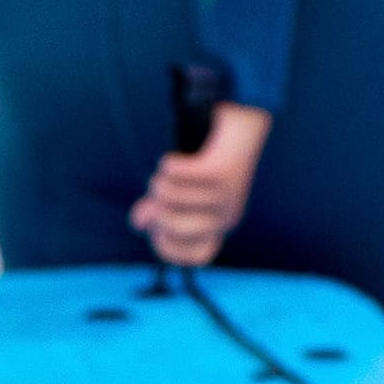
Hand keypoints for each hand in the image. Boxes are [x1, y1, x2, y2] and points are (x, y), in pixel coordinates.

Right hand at [141, 102, 273, 269]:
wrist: (244, 127)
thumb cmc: (208, 162)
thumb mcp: (183, 192)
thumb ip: (160, 210)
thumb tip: (138, 223)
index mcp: (221, 227)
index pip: (195, 256)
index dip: (166, 244)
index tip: (157, 227)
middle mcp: (227, 217)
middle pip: (171, 226)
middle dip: (155, 203)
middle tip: (161, 187)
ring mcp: (226, 196)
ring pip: (168, 194)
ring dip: (161, 177)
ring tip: (172, 168)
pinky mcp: (221, 172)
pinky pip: (174, 173)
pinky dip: (168, 164)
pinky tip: (175, 159)